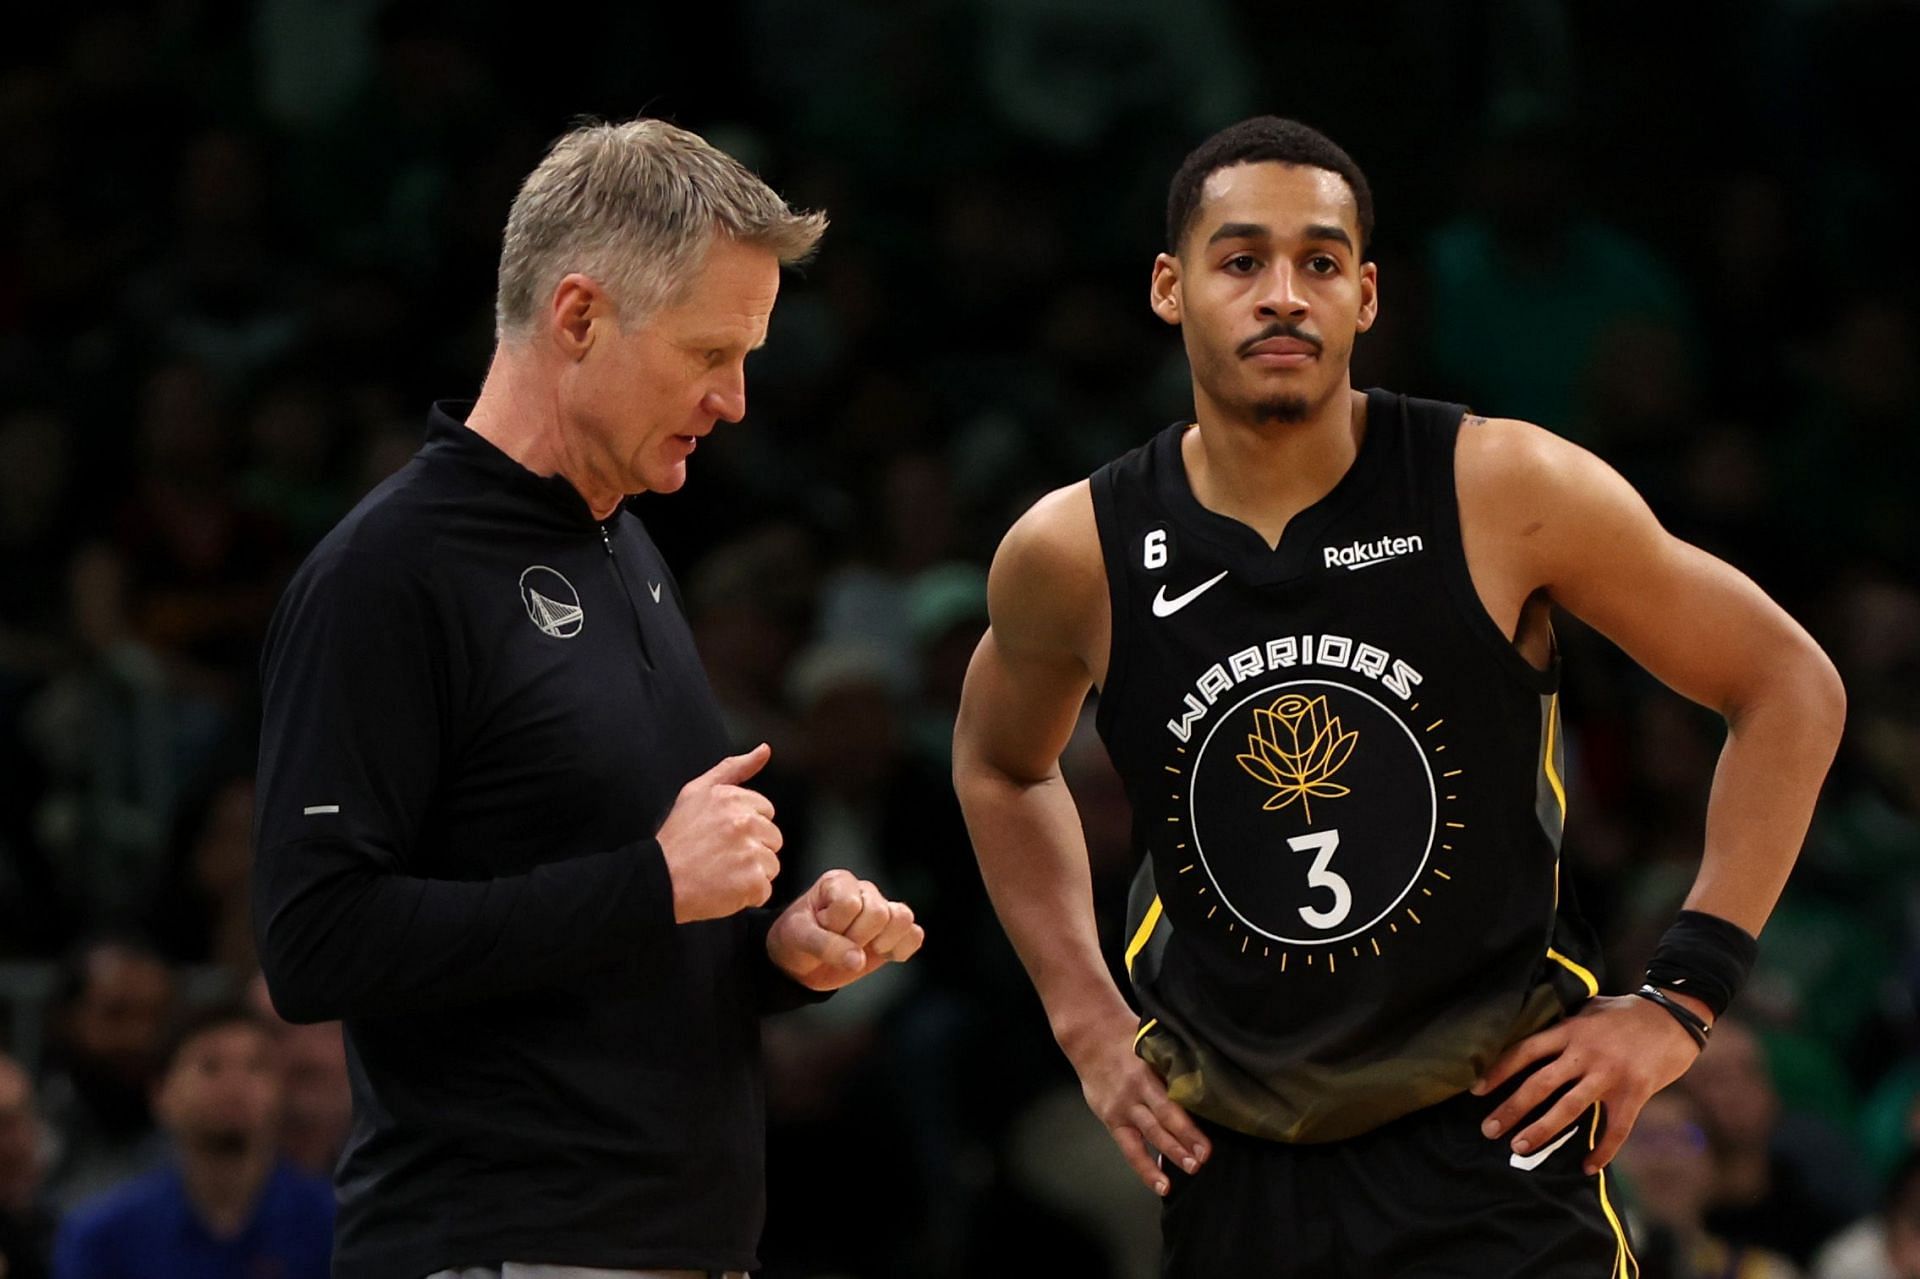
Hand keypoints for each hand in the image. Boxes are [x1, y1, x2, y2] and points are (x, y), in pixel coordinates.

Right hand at [658, 743, 781, 922]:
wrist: (659, 880)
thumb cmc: (677, 839)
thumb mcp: (697, 792)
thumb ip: (734, 768)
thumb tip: (764, 750)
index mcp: (733, 798)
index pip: (766, 812)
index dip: (747, 827)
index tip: (724, 836)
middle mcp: (744, 822)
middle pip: (773, 839)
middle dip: (753, 849)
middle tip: (722, 856)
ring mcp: (749, 852)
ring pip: (771, 865)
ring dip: (752, 873)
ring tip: (722, 872)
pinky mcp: (752, 881)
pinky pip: (765, 889)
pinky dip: (748, 895)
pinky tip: (725, 888)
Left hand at [766, 869, 923, 990]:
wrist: (801, 963)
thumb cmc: (796, 941)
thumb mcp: (797, 939)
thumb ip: (825, 945)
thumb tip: (859, 960)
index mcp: (838, 882)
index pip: (850, 904)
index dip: (835, 927)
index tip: (818, 931)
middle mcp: (864, 891)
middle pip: (879, 912)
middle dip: (857, 938)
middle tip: (838, 944)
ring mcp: (883, 909)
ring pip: (903, 919)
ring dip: (881, 943)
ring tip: (860, 949)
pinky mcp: (895, 932)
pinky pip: (915, 935)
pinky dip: (901, 949)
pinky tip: (880, 954)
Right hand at [1064, 1012, 1210, 1196]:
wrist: (1090, 1039)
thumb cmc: (1126, 1040)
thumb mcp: (1151, 1048)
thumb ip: (1172, 1069)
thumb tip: (1205, 1090)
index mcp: (1146, 1072)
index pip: (1170, 1103)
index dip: (1188, 1126)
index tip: (1205, 1145)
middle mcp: (1134, 1092)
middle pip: (1161, 1122)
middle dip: (1183, 1143)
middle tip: (1202, 1161)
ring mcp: (1121, 1107)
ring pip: (1147, 1136)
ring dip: (1169, 1155)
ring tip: (1188, 1171)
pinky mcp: (1111, 1119)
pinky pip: (1129, 1148)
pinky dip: (1145, 1166)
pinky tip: (1160, 1182)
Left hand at [1473, 992, 1707, 1173]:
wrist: (1675, 1016)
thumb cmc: (1627, 1012)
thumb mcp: (1589, 1009)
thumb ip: (1564, 1024)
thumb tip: (1532, 1034)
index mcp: (1569, 1030)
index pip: (1524, 1051)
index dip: (1498, 1071)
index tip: (1476, 1091)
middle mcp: (1584, 1052)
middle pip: (1539, 1084)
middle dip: (1511, 1109)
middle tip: (1488, 1130)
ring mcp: (1609, 1074)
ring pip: (1568, 1109)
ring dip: (1541, 1131)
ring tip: (1519, 1148)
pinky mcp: (1635, 1092)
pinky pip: (1615, 1130)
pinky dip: (1602, 1151)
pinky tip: (1587, 1166)